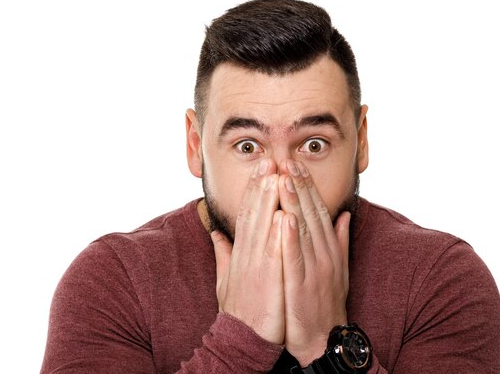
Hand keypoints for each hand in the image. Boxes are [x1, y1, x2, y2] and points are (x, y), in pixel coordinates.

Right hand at [211, 158, 284, 344]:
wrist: (244, 338)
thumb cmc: (240, 308)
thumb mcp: (226, 278)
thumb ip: (223, 253)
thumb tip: (216, 233)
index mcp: (241, 252)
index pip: (247, 214)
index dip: (254, 190)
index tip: (262, 169)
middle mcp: (246, 254)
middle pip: (253, 214)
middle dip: (260, 186)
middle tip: (269, 161)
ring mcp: (256, 266)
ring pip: (262, 227)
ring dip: (268, 201)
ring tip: (275, 177)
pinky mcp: (267, 281)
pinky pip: (273, 254)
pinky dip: (278, 235)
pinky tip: (283, 216)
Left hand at [278, 160, 350, 365]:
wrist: (324, 338)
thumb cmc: (325, 301)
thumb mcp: (337, 267)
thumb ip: (339, 239)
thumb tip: (343, 213)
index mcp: (329, 248)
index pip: (317, 210)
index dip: (306, 186)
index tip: (295, 164)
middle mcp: (324, 254)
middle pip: (310, 213)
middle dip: (299, 185)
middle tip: (287, 159)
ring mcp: (315, 269)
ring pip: (303, 229)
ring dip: (293, 203)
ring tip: (284, 178)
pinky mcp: (303, 285)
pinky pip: (296, 258)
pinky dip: (291, 238)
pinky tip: (284, 219)